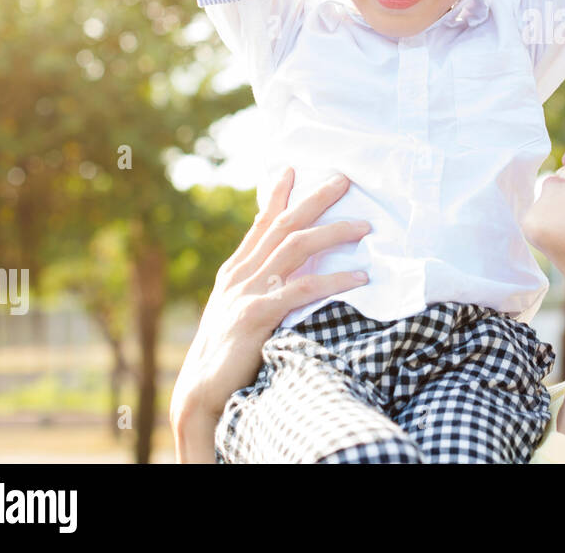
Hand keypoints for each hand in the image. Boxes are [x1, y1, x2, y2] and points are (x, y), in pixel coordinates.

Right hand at [169, 167, 370, 458]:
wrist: (199, 395)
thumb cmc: (225, 356)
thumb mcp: (235, 312)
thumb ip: (255, 286)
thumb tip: (279, 266)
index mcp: (234, 272)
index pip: (260, 224)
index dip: (277, 196)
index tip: (293, 169)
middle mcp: (240, 276)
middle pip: (283, 225)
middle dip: (314, 199)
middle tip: (344, 179)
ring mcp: (247, 293)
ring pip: (295, 247)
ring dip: (333, 232)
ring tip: (366, 226)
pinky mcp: (257, 316)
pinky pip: (303, 289)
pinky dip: (335, 280)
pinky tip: (360, 276)